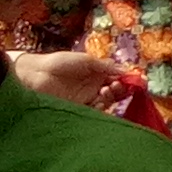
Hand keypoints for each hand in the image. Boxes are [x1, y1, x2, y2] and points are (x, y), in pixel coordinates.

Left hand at [9, 50, 127, 109]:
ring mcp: (86, 98)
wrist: (36, 75)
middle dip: (120, 89)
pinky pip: (95, 111)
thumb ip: (106, 67)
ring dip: (111, 97)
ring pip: (106, 102)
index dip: (126, 79)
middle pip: (114, 91)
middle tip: (117, 85)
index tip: (135, 80)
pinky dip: (101, 108)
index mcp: (95, 74)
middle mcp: (93, 87)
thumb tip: (126, 71)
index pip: (116, 78)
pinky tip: (100, 101)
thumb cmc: (59, 63)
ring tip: (107, 91)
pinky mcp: (78, 108)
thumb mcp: (86, 60)